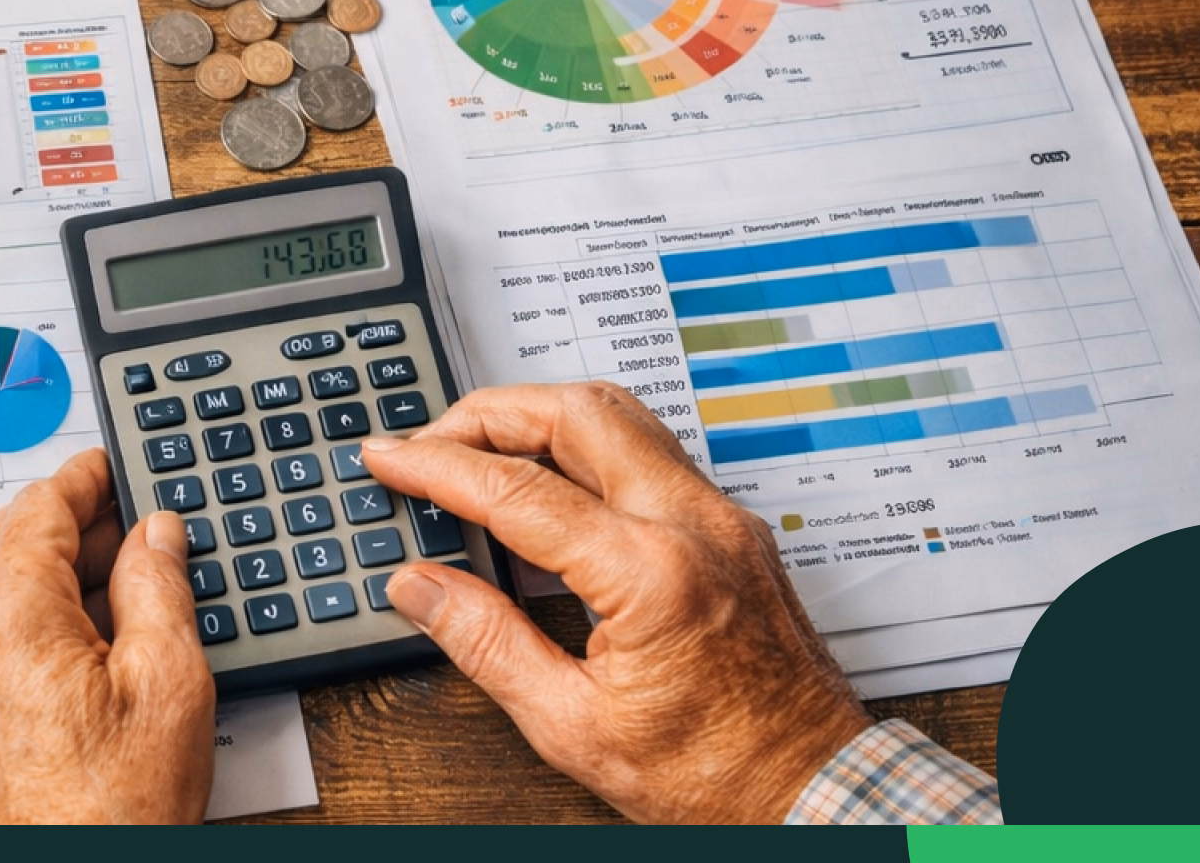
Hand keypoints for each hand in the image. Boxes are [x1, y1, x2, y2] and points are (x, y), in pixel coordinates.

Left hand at [0, 448, 216, 822]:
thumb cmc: (109, 813)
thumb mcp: (166, 681)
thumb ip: (159, 587)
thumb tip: (156, 533)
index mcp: (8, 608)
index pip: (44, 503)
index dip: (92, 476)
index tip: (122, 460)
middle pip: (18, 537)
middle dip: (82, 520)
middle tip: (143, 515)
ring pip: (9, 582)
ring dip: (67, 567)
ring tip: (138, 576)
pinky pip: (3, 629)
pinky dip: (49, 611)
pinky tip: (104, 632)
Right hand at [363, 383, 873, 823]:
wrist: (809, 788)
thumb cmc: (713, 774)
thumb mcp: (571, 726)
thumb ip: (486, 643)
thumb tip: (419, 588)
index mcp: (652, 574)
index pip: (518, 490)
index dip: (437, 466)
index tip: (390, 457)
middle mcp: (696, 526)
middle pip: (576, 410)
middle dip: (488, 412)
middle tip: (430, 440)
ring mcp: (723, 519)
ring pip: (620, 416)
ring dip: (540, 418)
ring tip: (480, 452)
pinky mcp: (733, 528)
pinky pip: (649, 451)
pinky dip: (584, 447)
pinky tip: (548, 486)